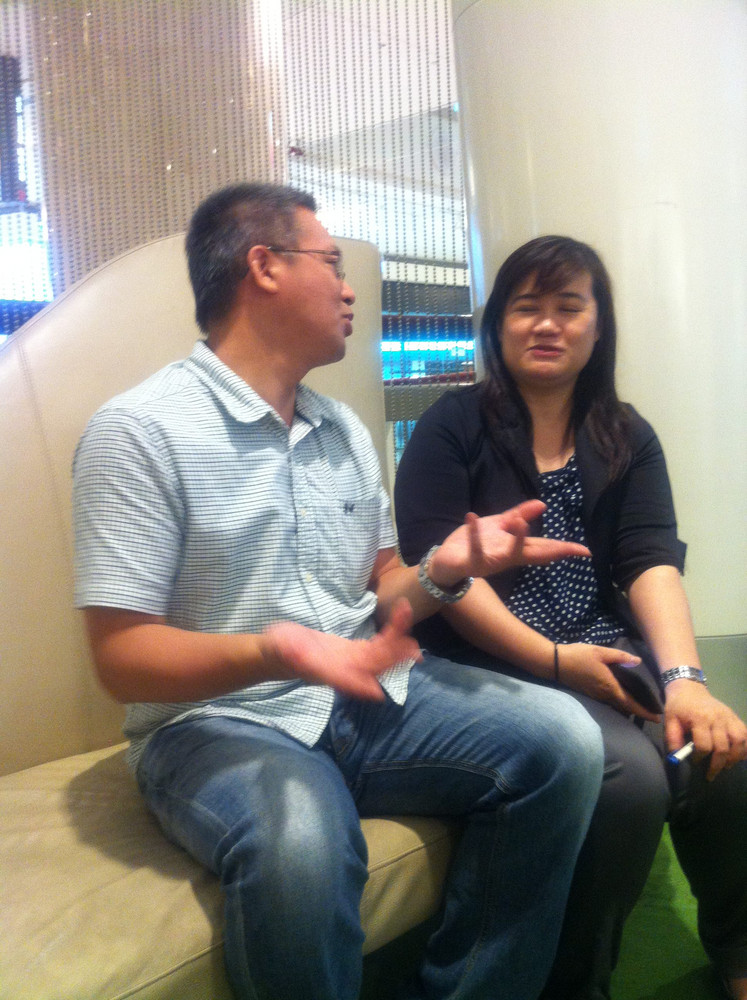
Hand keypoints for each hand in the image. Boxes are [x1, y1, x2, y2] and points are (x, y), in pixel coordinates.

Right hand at [261, 599, 420, 700]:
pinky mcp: (356, 652)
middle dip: (392, 659)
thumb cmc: (278, 650)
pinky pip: (378, 646)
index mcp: (327, 672)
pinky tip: (401, 622)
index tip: (377, 692)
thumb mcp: (282, 647)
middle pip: (373, 668)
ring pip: (380, 657)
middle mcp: (345, 671)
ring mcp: (352, 662)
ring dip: (397, 646)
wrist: (281, 651)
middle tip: (412, 647)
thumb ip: (290, 650)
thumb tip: (294, 651)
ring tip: (411, 628)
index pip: (347, 681)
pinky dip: (391, 635)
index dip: (361, 686)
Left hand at [429, 500, 590, 585]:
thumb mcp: (499, 526)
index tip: (585, 551)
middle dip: (553, 551)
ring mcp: (489, 561)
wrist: (445, 562)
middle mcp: (506, 557)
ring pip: (506, 553)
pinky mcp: (470, 561)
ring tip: (522, 523)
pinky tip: (472, 516)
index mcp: (514, 549)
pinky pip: (473, 546)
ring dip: (515, 539)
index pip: (544, 548)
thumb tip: (542, 504)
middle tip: (574, 550)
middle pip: (533, 553)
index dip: (564, 549)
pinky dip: (473, 532)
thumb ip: (518, 515)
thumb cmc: (475, 544)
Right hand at [555, 643, 661, 721]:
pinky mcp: (590, 694)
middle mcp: (604, 695)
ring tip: (640, 707)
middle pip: (625, 708)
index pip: (631, 703)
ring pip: (616, 706)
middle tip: (653, 715)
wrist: (556, 663)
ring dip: (628, 708)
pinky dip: (618, 704)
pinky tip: (621, 698)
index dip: (645, 712)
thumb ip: (620, 657)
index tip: (657, 719)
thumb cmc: (579, 656)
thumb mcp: (601, 652)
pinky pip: (608, 702)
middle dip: (639, 712)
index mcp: (610, 686)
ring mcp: (596, 696)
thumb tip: (638, 662)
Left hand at [664, 680, 746, 779]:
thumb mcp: (670, 720)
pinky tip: (740, 756)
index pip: (704, 744)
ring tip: (726, 767)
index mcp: (700, 718)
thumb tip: (676, 758)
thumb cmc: (679, 706)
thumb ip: (673, 738)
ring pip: (739, 741)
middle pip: (723, 747)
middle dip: (717, 765)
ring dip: (734, 758)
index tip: (695, 762)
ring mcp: (729, 717)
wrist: (690, 689)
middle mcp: (718, 718)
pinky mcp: (735, 717)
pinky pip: (746, 734)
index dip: (700, 757)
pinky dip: (746, 747)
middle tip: (711, 775)